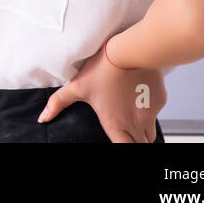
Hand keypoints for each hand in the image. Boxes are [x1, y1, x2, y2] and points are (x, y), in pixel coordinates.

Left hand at [37, 40, 166, 142]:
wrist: (130, 52)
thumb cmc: (103, 69)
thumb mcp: (77, 86)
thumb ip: (58, 103)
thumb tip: (43, 117)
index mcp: (116, 124)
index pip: (126, 150)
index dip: (125, 149)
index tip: (121, 143)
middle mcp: (136, 123)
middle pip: (141, 145)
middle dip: (135, 143)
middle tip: (126, 134)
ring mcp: (150, 114)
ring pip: (151, 134)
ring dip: (143, 133)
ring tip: (132, 122)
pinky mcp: (160, 101)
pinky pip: (156, 114)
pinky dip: (150, 113)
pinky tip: (140, 101)